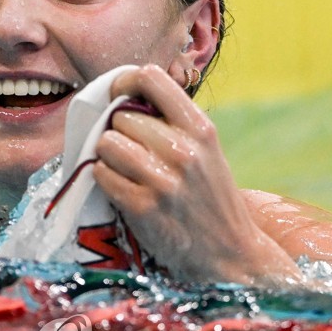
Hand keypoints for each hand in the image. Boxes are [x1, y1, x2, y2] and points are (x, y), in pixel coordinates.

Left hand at [91, 65, 300, 285]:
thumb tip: (121, 96)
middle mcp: (184, 150)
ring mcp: (163, 180)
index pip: (150, 78)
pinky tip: (124, 188)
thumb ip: (171, 121)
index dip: (124, 83)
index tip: (119, 98)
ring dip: (108, 156)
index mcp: (200, 128)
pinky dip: (106, 179)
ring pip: (107, 143)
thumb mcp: (204, 149)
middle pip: (121, 116)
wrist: (229, 252)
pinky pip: (102, 174)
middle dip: (119, 131)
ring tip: (127, 169)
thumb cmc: (209, 195)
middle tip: (132, 150)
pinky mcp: (143, 207)